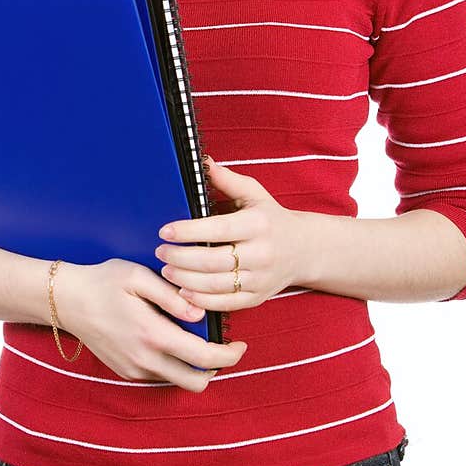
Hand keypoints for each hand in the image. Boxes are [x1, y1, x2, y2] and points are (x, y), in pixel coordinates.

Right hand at [53, 256, 247, 392]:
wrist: (67, 301)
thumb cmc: (103, 282)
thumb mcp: (138, 277)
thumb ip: (172, 296)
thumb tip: (200, 313)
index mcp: (152, 335)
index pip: (204, 358)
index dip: (229, 355)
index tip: (240, 343)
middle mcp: (144, 360)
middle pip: (196, 382)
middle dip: (217, 368)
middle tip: (224, 346)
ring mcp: (134, 370)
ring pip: (178, 381)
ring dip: (193, 366)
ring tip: (195, 338)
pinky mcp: (126, 372)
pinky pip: (160, 375)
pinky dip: (173, 364)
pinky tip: (170, 339)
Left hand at [155, 157, 307, 310]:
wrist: (304, 250)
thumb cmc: (271, 218)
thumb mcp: (254, 194)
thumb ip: (227, 180)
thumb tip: (203, 161)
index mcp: (258, 224)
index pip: (217, 229)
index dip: (188, 231)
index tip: (165, 231)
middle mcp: (261, 253)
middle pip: (212, 260)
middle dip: (180, 257)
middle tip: (161, 252)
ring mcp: (260, 278)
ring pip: (215, 285)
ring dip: (185, 280)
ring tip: (167, 270)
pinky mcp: (257, 297)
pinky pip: (225, 304)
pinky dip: (201, 300)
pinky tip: (184, 291)